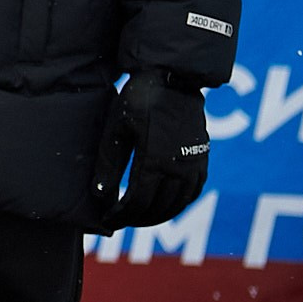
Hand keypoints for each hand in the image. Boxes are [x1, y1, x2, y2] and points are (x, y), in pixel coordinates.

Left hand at [91, 71, 210, 230]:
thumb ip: (109, 164)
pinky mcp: (202, 161)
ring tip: (137, 218)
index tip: (107, 220)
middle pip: (158, 208)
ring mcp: (194, 166)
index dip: (122, 215)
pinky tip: (163, 206)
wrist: (173, 80)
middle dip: (136, 219)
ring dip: (157, 216)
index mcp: (155, 161)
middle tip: (119, 221)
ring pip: (178, 205)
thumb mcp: (116, 129)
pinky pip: (192, 194)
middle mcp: (179, 169)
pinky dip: (177, 205)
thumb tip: (100, 195)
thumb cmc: (138, 101)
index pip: (138, 202)